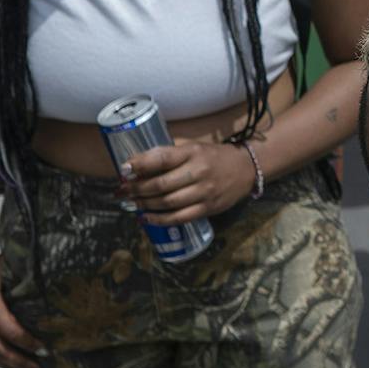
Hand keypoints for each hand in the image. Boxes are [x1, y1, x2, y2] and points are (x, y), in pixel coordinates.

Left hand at [123, 139, 259, 224]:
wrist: (247, 169)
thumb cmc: (214, 156)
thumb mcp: (194, 147)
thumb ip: (170, 153)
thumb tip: (137, 164)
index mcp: (193, 152)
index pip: (162, 158)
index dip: (140, 164)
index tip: (124, 169)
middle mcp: (199, 172)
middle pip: (160, 184)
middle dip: (136, 189)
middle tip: (121, 190)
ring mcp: (204, 192)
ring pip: (167, 203)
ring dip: (144, 204)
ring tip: (131, 203)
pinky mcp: (208, 208)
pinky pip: (179, 218)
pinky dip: (159, 220)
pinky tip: (145, 218)